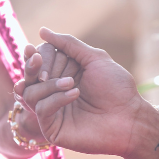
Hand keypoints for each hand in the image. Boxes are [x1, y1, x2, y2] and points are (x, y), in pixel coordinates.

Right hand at [18, 28, 158, 158]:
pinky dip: (56, 98)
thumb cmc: (116, 88)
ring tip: (71, 82)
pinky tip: (74, 94)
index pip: (39, 61)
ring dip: (49, 84)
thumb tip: (42, 30)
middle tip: (37, 60)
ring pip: (30, 93)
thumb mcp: (94, 58)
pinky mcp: (52, 128)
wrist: (129, 117)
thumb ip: (68, 44)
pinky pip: (41, 110)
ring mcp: (52, 111)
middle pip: (29, 77)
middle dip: (31, 66)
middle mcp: (54, 91)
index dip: (38, 56)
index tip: (37, 52)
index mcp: (63, 73)